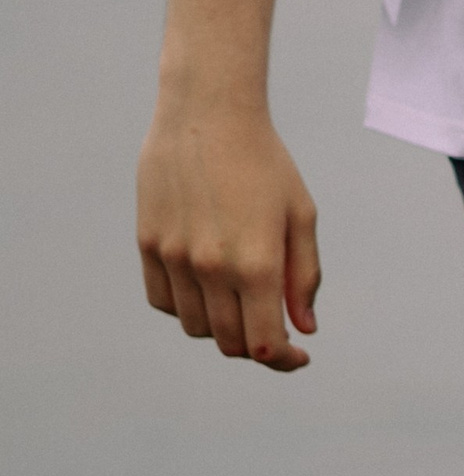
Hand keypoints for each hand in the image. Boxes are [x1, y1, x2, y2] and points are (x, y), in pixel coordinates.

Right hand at [137, 99, 320, 369]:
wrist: (207, 114)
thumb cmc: (265, 163)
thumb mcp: (301, 216)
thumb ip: (304, 276)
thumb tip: (304, 328)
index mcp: (257, 264)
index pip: (264, 344)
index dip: (283, 361)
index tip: (298, 356)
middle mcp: (212, 267)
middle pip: (230, 342)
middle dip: (258, 347)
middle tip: (275, 333)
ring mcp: (174, 257)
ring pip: (195, 326)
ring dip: (222, 329)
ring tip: (242, 305)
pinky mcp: (148, 244)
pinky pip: (164, 301)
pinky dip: (186, 308)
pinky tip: (208, 290)